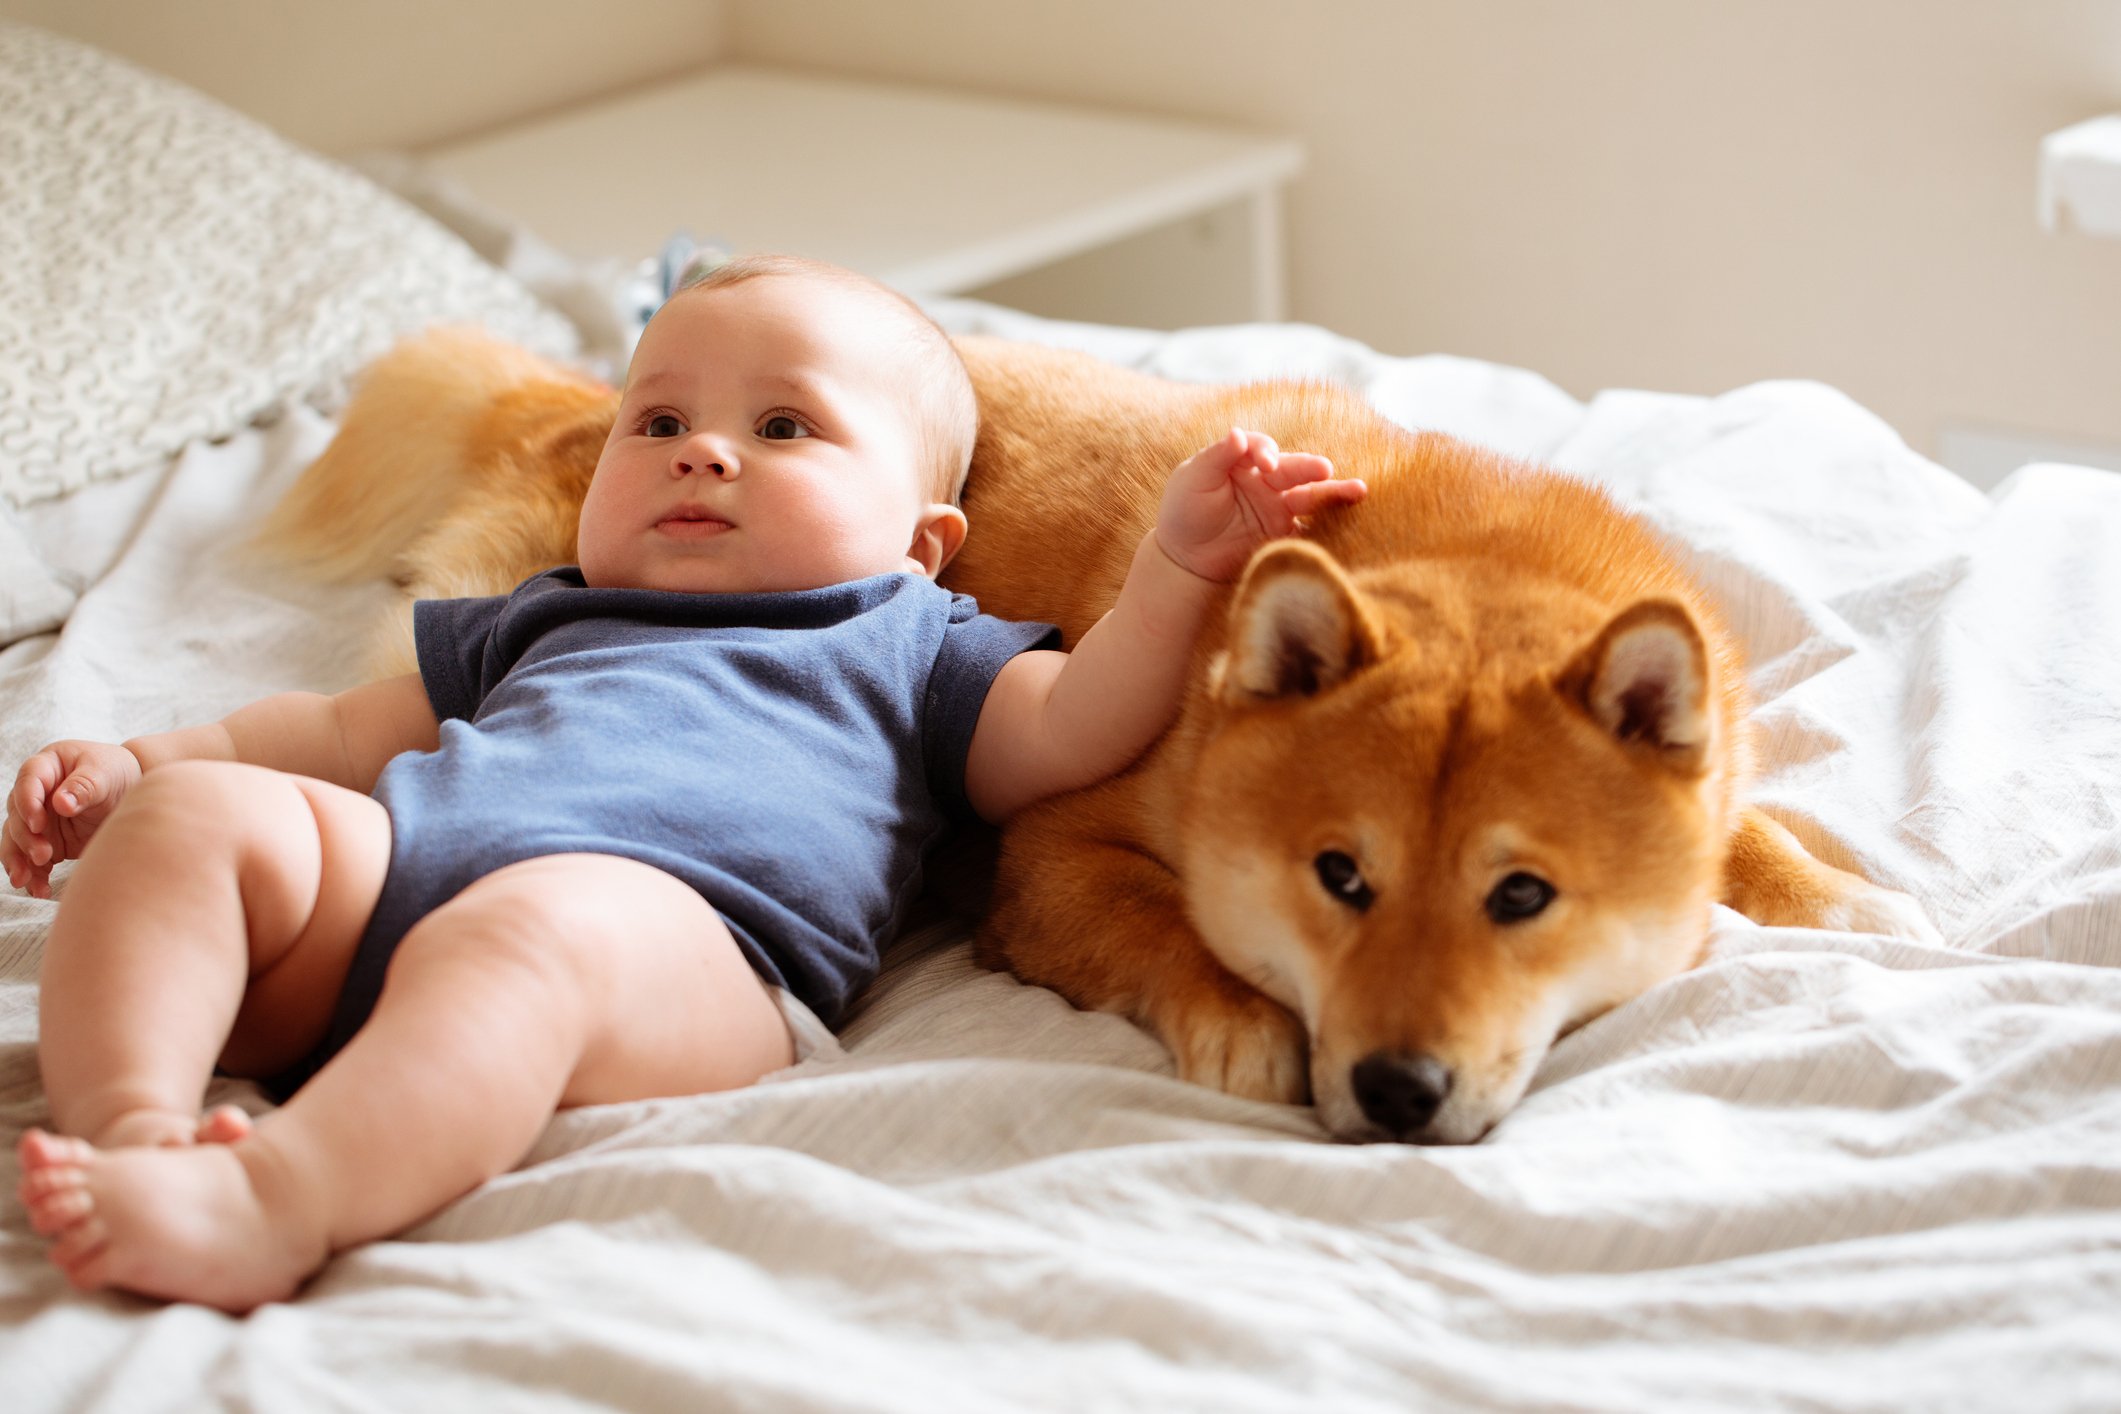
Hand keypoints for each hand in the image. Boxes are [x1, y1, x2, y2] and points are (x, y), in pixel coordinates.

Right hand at [2, 740, 141, 897]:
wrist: (132, 793)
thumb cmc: (117, 772)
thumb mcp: (106, 772)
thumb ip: (85, 785)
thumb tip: (60, 804)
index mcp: (47, 766)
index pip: (28, 781)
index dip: (29, 802)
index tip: (39, 823)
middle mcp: (36, 793)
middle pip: (18, 816)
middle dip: (26, 838)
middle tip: (43, 855)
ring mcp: (39, 819)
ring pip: (17, 841)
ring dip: (20, 861)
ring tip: (28, 881)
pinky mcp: (47, 841)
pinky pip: (31, 860)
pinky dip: (33, 876)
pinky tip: (38, 890)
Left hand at [1155, 428, 1366, 582]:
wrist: (1185, 558)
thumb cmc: (1184, 512)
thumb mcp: (1193, 479)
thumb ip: (1217, 456)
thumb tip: (1238, 432)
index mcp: (1243, 460)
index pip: (1263, 448)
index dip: (1266, 452)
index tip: (1266, 463)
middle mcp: (1266, 480)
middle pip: (1293, 469)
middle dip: (1309, 467)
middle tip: (1324, 468)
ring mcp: (1278, 507)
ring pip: (1309, 496)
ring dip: (1332, 492)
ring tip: (1358, 490)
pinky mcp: (1283, 534)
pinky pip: (1308, 529)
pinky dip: (1326, 526)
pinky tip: (1346, 524)